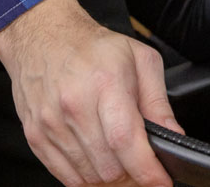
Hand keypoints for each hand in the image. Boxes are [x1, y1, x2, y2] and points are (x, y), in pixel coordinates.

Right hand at [0, 0, 179, 185]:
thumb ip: (158, 102)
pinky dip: (86, 179)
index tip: (161, 181)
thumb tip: (174, 135)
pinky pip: (64, 175)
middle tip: (145, 169)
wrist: (43, 37)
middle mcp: (74, 107)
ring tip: (124, 165)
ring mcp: (51, 125)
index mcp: (105, 85)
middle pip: (108, 165)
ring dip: (111, 180)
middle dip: (134, 176)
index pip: (125, 140)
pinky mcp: (36, 137)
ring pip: (87, 176)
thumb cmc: (94, 47)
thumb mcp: (141, 60)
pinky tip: (100, 165)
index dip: (146, 169)